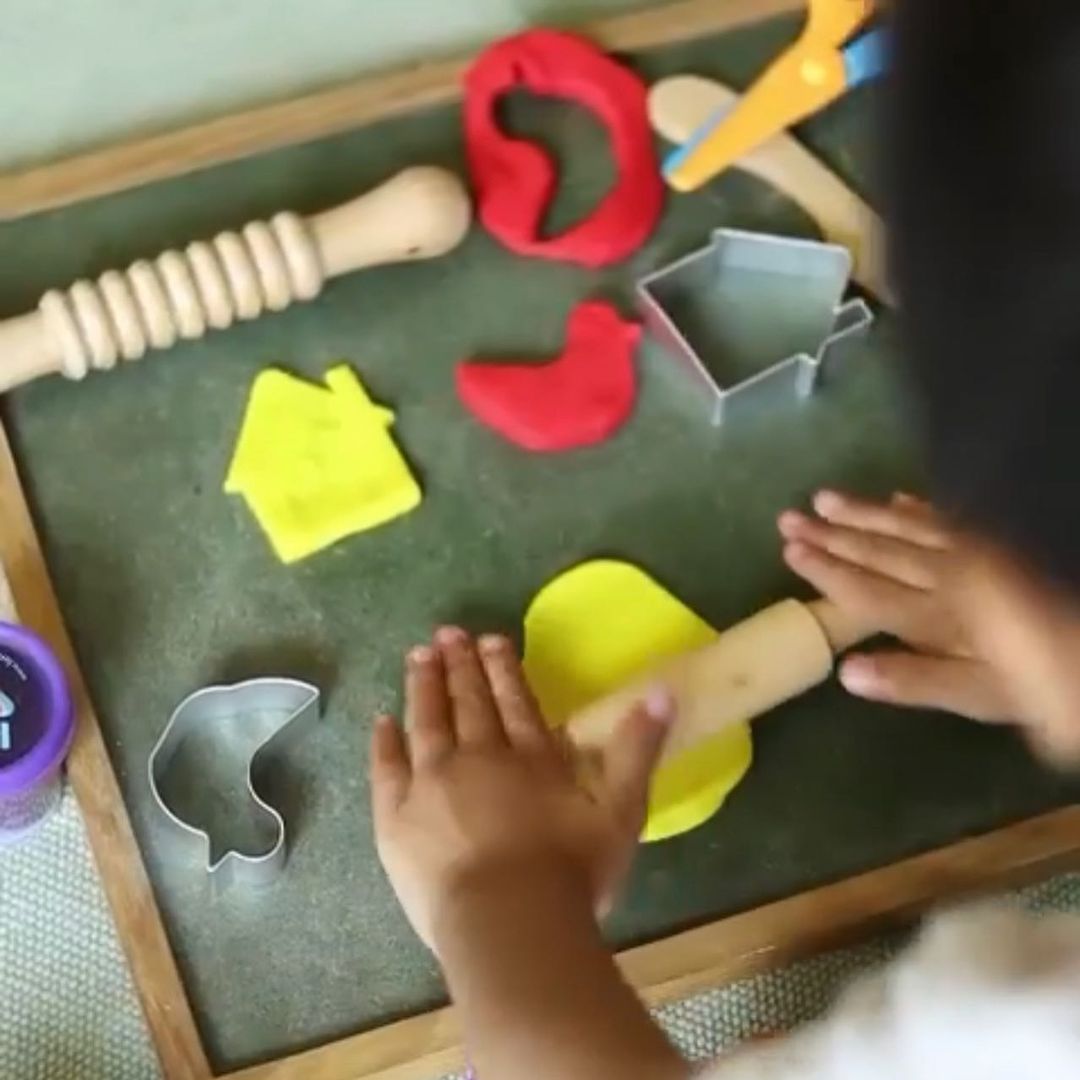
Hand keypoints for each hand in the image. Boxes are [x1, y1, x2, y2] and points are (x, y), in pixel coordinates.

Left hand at [370, 627, 673, 949]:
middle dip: (460, 666)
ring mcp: (431, 782)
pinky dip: (384, 740)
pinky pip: (386, 766)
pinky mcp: (396, 815)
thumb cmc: (570, 875)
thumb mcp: (621, 812)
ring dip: (423, 686)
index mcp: (530, 758)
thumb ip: (638, 749)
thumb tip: (663, 690)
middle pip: (469, 703)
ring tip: (418, 655)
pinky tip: (382, 719)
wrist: (508, 922)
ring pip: (427, 722)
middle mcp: (478, 757)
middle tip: (448, 633)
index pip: (515, 701)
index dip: (503, 668)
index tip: (490, 639)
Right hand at [779, 491, 1015, 721]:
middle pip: (881, 551)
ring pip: (908, 527)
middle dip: (832, 535)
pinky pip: (949, 518)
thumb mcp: (985, 696)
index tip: (787, 548)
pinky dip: (917, 508)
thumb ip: (918, 681)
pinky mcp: (1003, 547)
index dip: (826, 570)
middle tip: (788, 515)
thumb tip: (846, 672)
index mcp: (940, 614)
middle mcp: (952, 575)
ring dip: (864, 514)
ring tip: (825, 498)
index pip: (867, 588)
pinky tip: (899, 499)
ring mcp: (980, 554)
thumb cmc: (1050, 686)